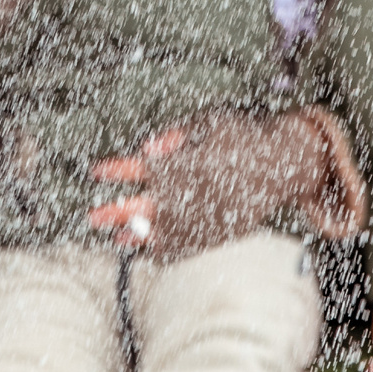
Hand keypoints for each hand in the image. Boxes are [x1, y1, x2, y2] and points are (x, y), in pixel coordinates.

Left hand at [87, 111, 366, 257]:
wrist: (280, 163)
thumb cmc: (241, 135)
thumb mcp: (210, 122)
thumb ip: (177, 134)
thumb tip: (146, 147)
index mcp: (185, 162)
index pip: (141, 168)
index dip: (116, 171)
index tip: (96, 173)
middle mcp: (191, 192)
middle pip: (144, 206)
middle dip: (115, 212)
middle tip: (92, 218)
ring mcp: (203, 215)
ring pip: (162, 231)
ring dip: (136, 234)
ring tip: (117, 239)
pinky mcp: (216, 231)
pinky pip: (187, 245)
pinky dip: (165, 249)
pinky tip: (150, 249)